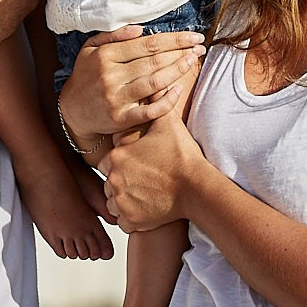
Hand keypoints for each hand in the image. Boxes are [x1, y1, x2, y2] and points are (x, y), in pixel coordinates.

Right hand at [57, 25, 203, 138]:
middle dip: (181, 52)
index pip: (147, 44)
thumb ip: (114, 36)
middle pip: (154, 61)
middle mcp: (110, 75)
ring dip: (177, 71)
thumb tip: (140, 29)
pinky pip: (149, 110)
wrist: (72, 111)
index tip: (192, 36)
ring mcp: (116, 98)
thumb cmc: (86, 75)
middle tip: (199, 47)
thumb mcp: (90, 49)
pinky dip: (167, 101)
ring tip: (192, 62)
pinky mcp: (121, 118)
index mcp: (106, 55)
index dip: (173, 39)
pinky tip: (179, 90)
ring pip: (154, 82)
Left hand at [103, 110, 204, 232]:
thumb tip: (154, 84)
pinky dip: (132, 217)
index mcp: (117, 157)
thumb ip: (155, 103)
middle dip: (122, 182)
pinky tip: (147, 207)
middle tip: (144, 180)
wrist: (197, 187)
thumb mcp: (168, 124)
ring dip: (124, 200)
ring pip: (114, 202)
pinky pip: (123, 221)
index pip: (108, 162)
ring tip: (146, 193)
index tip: (138, 164)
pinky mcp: (131, 220)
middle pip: (109, 182)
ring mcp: (121, 202)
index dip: (122, 162)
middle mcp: (114, 180)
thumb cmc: (182, 156)